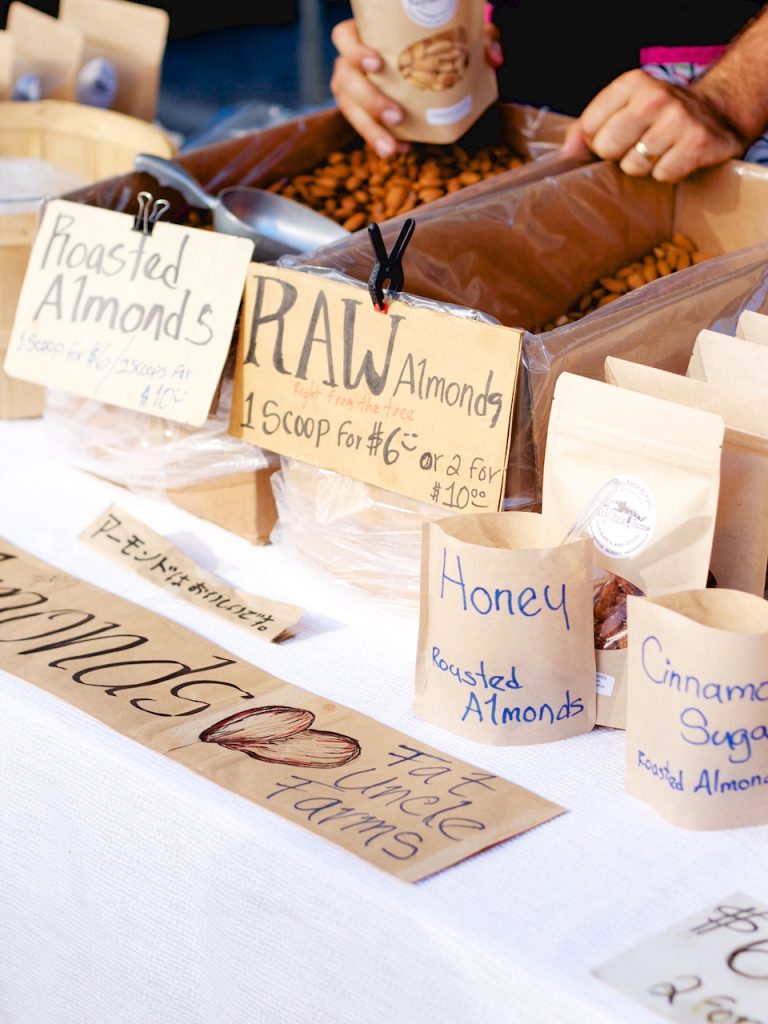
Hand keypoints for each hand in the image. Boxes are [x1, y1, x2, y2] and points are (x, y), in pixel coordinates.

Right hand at [329, 18, 503, 156]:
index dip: (355, 51)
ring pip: (348, 109)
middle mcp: (350, 62)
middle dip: (369, 100)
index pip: (344, 37)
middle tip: (396, 115)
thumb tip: (493, 57)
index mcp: (364, 35)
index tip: (377, 65)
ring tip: (392, 147)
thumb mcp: (451, 34)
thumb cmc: (428, 39)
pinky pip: (361, 128)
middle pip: (344, 80)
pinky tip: (400, 149)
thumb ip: (473, 39)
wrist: (419, 58)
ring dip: (369, 130)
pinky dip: (380, 140)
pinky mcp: (359, 110)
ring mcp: (351, 88)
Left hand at [560, 69, 745, 183]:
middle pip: (607, 148)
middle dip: (619, 155)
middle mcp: (654, 97)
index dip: (598, 141)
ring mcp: (678, 119)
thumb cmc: (658, 115)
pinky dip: (668, 173)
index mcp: (631, 83)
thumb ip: (587, 127)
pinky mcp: (697, 143)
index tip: (617, 136)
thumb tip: (565, 154)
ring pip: (633, 167)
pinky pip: (662, 176)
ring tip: (660, 150)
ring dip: (644, 166)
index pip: (589, 128)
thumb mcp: (623, 107)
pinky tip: (677, 157)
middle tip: (639, 145)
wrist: (717, 112)